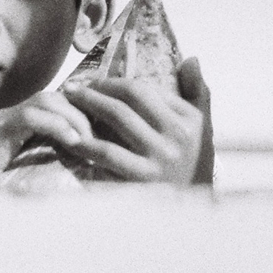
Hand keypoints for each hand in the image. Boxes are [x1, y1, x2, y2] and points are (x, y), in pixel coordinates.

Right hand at [0, 92, 92, 184]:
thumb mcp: (28, 177)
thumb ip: (50, 163)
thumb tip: (89, 164)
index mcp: (18, 124)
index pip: (57, 102)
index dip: (83, 112)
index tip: (105, 131)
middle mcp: (9, 117)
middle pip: (56, 96)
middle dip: (83, 112)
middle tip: (101, 137)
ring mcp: (0, 122)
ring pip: (46, 100)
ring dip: (73, 118)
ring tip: (88, 141)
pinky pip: (31, 117)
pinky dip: (57, 126)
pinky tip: (73, 143)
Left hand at [62, 57, 213, 185]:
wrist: (193, 214)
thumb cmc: (193, 165)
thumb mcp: (204, 128)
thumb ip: (198, 91)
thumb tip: (190, 59)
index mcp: (188, 120)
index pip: (147, 90)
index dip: (116, 82)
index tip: (96, 82)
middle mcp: (175, 136)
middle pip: (129, 101)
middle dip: (98, 90)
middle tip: (74, 87)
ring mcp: (158, 158)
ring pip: (117, 121)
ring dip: (89, 108)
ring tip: (69, 104)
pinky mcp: (141, 180)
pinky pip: (108, 154)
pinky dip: (88, 143)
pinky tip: (72, 138)